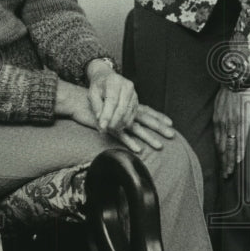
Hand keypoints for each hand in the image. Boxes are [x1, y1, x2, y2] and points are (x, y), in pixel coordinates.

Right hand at [57, 81, 173, 153]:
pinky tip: (138, 149)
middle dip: (159, 127)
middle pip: (145, 119)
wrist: (78, 101)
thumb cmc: (94, 102)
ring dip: (148, 137)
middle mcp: (124, 111)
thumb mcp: (109, 106)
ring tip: (159, 146)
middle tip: (172, 135)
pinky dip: (129, 142)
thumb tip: (129, 118)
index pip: (146, 111)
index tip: (170, 123)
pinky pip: (120, 135)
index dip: (158, 116)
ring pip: (136, 129)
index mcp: (126, 105)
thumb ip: (118, 111)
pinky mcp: (108, 125)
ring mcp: (117, 119)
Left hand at [86, 65, 137, 132]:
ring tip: (110, 129)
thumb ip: (96, 106)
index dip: (107, 115)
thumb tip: (101, 121)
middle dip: (113, 122)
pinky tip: (118, 126)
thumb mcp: (92, 93)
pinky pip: (133, 114)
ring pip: (128, 112)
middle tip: (105, 130)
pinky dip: (125, 122)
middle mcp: (126, 86)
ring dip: (119, 124)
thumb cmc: (98, 86)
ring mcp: (134, 93)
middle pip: (121, 108)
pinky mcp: (136, 100)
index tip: (102, 127)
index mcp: (113, 81)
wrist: (108, 77)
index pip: (112, 101)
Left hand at [213, 85, 249, 177]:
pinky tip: (238, 160)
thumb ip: (220, 117)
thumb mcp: (219, 105)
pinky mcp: (242, 121)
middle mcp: (223, 124)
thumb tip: (221, 127)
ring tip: (230, 172)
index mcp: (217, 121)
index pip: (218, 142)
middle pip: (222, 147)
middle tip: (224, 175)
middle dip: (223, 162)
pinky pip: (240, 139)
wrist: (236, 79)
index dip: (219, 154)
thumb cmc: (229, 91)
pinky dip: (239, 150)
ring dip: (230, 160)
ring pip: (230, 146)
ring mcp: (233, 123)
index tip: (221, 165)